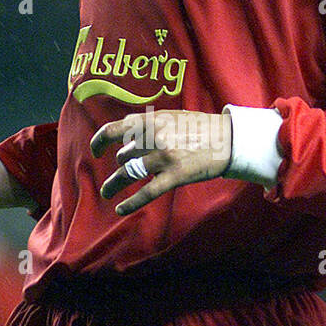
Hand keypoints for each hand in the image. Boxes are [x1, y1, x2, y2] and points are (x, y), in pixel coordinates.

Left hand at [90, 109, 232, 215]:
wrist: (230, 138)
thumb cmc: (201, 127)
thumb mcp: (172, 116)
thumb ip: (148, 124)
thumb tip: (126, 135)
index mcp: (152, 120)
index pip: (114, 129)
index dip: (99, 141)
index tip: (95, 150)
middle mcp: (154, 137)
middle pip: (124, 156)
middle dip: (120, 165)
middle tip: (119, 174)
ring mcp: (164, 157)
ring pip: (128, 174)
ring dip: (113, 184)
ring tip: (107, 191)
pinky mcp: (175, 176)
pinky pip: (147, 192)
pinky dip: (130, 203)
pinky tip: (120, 209)